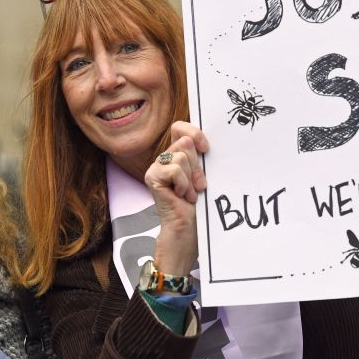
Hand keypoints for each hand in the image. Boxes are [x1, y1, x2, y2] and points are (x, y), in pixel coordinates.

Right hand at [144, 121, 209, 275]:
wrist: (188, 230)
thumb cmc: (198, 206)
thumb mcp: (203, 175)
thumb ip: (200, 156)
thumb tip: (200, 139)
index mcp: (176, 155)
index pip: (180, 128)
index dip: (194, 132)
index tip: (206, 148)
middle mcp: (164, 159)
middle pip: (185, 142)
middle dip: (197, 165)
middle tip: (198, 185)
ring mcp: (156, 167)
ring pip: (181, 156)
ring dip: (192, 177)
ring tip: (189, 194)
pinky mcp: (152, 177)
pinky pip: (175, 168)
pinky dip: (184, 183)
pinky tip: (182, 196)